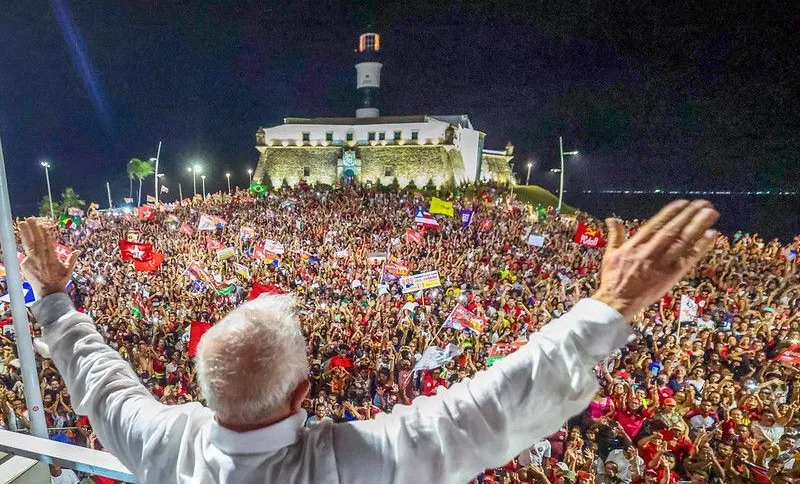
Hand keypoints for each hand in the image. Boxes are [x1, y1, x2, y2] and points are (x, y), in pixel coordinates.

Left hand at [19, 218, 79, 297]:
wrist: (49, 293)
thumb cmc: (60, 281)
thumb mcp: (68, 270)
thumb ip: (72, 259)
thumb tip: (78, 251)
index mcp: (51, 256)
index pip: (47, 241)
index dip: (44, 232)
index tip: (42, 224)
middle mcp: (41, 257)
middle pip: (36, 240)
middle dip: (33, 229)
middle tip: (29, 219)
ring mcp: (31, 260)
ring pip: (27, 244)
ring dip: (25, 233)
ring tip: (22, 223)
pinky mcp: (25, 265)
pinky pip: (24, 255)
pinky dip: (24, 248)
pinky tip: (21, 239)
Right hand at [594, 200, 718, 318]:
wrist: (617, 302)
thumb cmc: (612, 278)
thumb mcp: (610, 254)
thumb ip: (615, 235)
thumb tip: (611, 219)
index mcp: (634, 245)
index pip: (656, 224)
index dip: (671, 212)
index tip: (684, 202)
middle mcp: (649, 252)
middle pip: (672, 230)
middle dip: (689, 215)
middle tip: (704, 203)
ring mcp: (661, 264)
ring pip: (682, 241)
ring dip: (698, 226)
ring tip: (711, 213)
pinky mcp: (670, 276)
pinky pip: (688, 258)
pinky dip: (700, 246)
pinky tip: (711, 235)